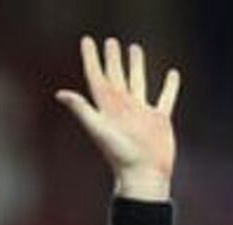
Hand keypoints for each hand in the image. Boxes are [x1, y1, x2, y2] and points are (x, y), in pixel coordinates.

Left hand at [56, 36, 180, 199]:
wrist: (143, 176)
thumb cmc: (120, 155)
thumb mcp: (98, 129)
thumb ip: (82, 110)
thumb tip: (60, 93)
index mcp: (107, 107)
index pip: (96, 77)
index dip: (91, 58)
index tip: (87, 41)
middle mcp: (122, 107)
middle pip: (116, 76)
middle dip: (112, 59)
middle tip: (111, 41)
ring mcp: (141, 113)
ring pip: (138, 82)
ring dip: (136, 66)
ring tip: (135, 48)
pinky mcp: (159, 120)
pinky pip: (165, 97)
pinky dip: (169, 86)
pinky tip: (172, 73)